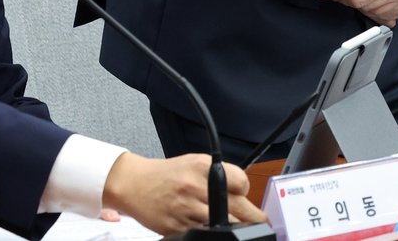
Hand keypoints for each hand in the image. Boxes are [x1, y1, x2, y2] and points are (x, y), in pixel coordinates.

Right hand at [103, 152, 266, 234]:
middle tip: (262, 221)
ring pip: (224, 225)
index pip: (241, 182)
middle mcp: (196, 186)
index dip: (245, 190)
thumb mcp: (194, 163)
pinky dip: (210, 233)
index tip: (243, 195)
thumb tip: (243, 192)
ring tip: (236, 227)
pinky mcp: (177, 227)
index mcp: (203, 167)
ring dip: (233, 228)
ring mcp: (186, 208)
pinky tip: (208, 227)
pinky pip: (203, 234)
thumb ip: (218, 175)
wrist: (135, 184)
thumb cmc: (167, 175)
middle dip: (254, 217)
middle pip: (238, 206)